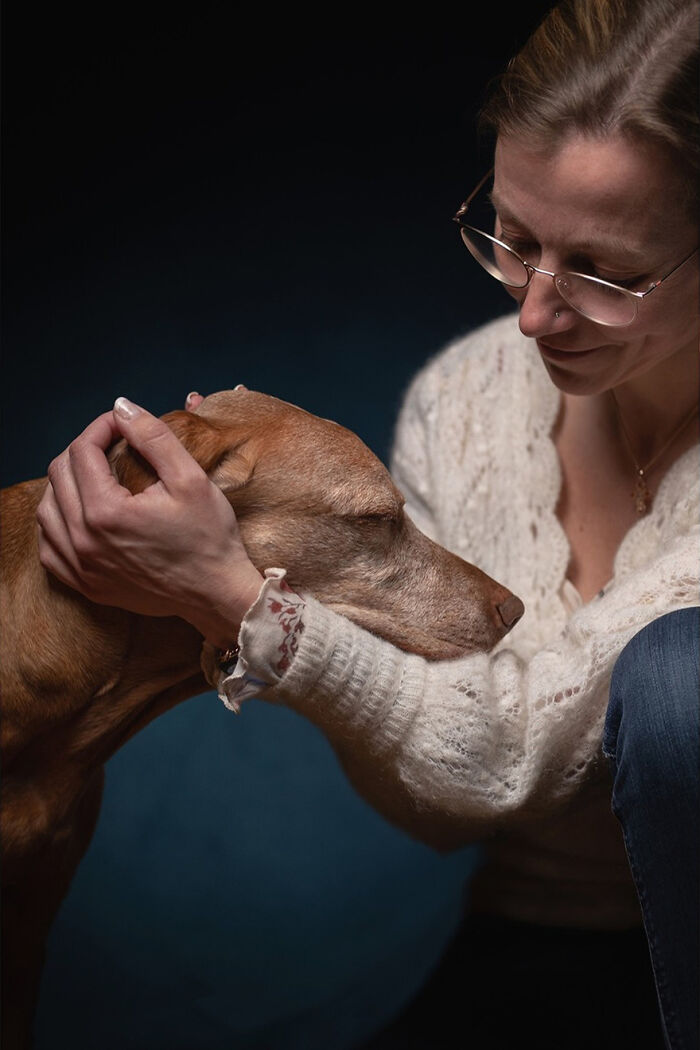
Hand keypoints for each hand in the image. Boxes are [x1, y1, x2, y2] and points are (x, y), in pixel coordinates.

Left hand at [36, 396, 263, 646]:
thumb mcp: (190, 478)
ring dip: (65, 485)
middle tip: (111, 445)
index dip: (100, 427)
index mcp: (105, 512)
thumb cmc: (209, 538)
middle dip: (82, 450)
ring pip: (47, 511)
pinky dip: (57, 524)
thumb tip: (122, 406)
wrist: (217, 594)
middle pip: (59, 476)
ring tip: (94, 475)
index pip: (81, 452)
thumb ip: (153, 437)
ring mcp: (81, 568)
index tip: (121, 424)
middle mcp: (83, 541)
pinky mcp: (86, 586)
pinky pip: (50, 549)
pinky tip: (79, 515)